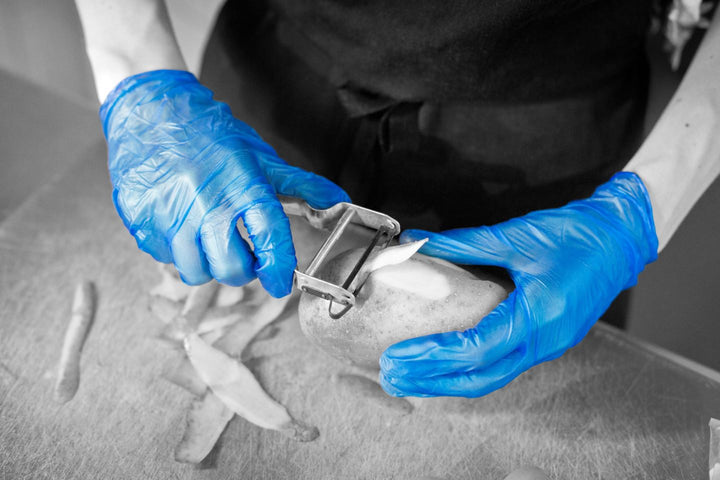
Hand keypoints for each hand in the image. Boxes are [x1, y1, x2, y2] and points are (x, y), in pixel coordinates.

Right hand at [101, 70, 348, 295]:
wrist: (150, 108)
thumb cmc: (208, 133)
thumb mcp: (258, 155)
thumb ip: (300, 184)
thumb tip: (338, 202)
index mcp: (241, 183)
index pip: (269, 237)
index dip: (277, 268)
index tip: (280, 283)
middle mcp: (204, 201)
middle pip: (230, 267)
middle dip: (242, 270)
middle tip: (244, 256)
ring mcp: (168, 212)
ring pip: (195, 270)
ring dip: (207, 264)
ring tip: (210, 239)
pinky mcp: (140, 218)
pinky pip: (163, 256)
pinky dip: (177, 250)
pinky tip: (181, 226)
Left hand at [380, 172, 657, 396]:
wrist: (621, 238)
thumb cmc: (578, 235)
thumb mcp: (516, 235)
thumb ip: (464, 244)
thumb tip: (421, 242)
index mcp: (539, 316)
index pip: (475, 350)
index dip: (432, 356)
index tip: (397, 356)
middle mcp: (545, 340)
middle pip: (480, 378)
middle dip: (432, 382)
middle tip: (392, 378)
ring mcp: (549, 345)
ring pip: (492, 378)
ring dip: (448, 380)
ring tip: (410, 377)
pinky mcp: (547, 341)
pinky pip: (503, 366)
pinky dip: (470, 370)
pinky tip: (445, 364)